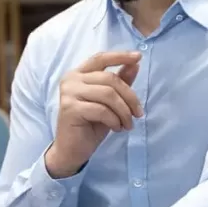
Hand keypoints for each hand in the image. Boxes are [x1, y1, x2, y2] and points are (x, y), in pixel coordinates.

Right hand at [44, 51, 143, 178]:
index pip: (100, 58)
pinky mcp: (70, 108)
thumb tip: (135, 65)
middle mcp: (71, 79)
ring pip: (108, 94)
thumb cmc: (91, 124)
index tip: (138, 57)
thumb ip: (119, 82)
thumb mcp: (110, 102)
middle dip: (129, 97)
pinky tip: (116, 128)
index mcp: (79, 74)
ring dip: (124, 111)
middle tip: (138, 114)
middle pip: (109, 79)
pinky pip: (101, 110)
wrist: (72, 150)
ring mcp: (69, 93)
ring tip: (127, 124)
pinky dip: (114, 120)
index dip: (120, 56)